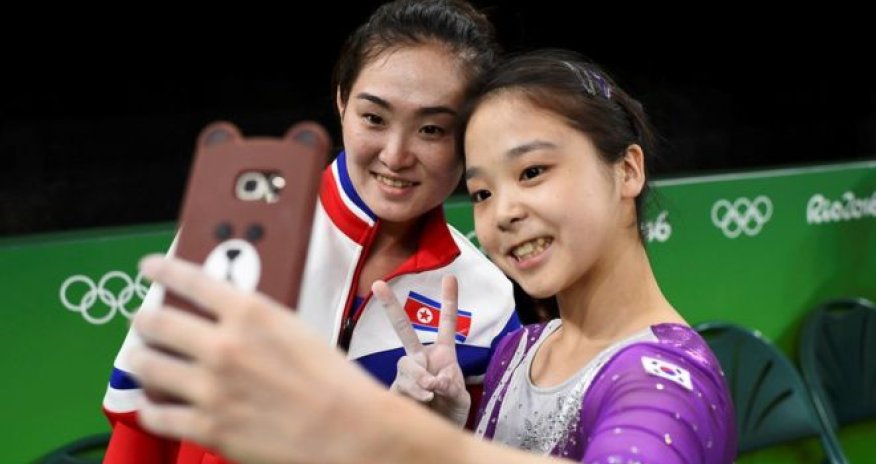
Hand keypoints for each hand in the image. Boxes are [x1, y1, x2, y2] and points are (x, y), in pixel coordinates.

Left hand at [128, 255, 392, 463]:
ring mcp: (210, 389)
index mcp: (250, 314)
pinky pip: (157, 414)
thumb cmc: (333, 380)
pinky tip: (155, 404)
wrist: (349, 430)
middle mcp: (223, 346)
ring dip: (139, 360)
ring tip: (141, 360)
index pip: (190, 280)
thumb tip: (226, 317)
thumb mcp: (296, 330)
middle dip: (144, 321)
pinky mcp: (207, 428)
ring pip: (146, 366)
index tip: (149, 268)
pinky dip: (151, 407)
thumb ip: (255, 321)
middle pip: (155, 322)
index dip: (162, 269)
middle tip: (143, 323)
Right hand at [372, 275, 470, 426]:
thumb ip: (452, 386)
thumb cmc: (451, 410)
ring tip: (431, 393)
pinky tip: (424, 401)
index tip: (451, 276)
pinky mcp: (396, 390)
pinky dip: (414, 393)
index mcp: (442, 354)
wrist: (438, 431)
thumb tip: (435, 380)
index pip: (446, 325)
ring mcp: (407, 374)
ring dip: (419, 377)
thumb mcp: (461, 397)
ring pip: (406, 364)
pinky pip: (401, 385)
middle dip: (390, 306)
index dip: (448, 301)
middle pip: (403, 330)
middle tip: (378, 283)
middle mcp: (421, 358)